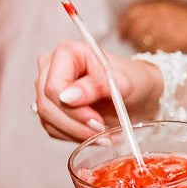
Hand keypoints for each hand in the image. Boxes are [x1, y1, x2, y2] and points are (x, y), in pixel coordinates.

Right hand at [35, 40, 164, 142]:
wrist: (139, 94)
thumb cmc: (134, 81)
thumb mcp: (124, 83)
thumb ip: (96, 86)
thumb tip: (68, 96)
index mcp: (68, 52)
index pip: (54, 86)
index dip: (73, 108)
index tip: (97, 120)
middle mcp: (52, 67)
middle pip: (47, 104)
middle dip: (76, 123)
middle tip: (102, 130)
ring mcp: (47, 88)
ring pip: (47, 119)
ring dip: (76, 132)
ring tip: (103, 134)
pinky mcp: (51, 107)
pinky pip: (52, 128)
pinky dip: (73, 135)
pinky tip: (93, 133)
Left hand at [119, 0, 186, 52]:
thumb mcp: (168, 6)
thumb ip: (149, 12)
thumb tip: (126, 24)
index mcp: (158, 7)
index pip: (131, 15)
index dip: (124, 24)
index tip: (123, 31)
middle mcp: (159, 19)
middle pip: (134, 29)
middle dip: (130, 35)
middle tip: (129, 40)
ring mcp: (166, 34)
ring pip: (142, 43)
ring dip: (140, 45)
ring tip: (146, 45)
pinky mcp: (173, 47)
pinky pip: (154, 53)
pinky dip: (151, 53)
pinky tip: (156, 51)